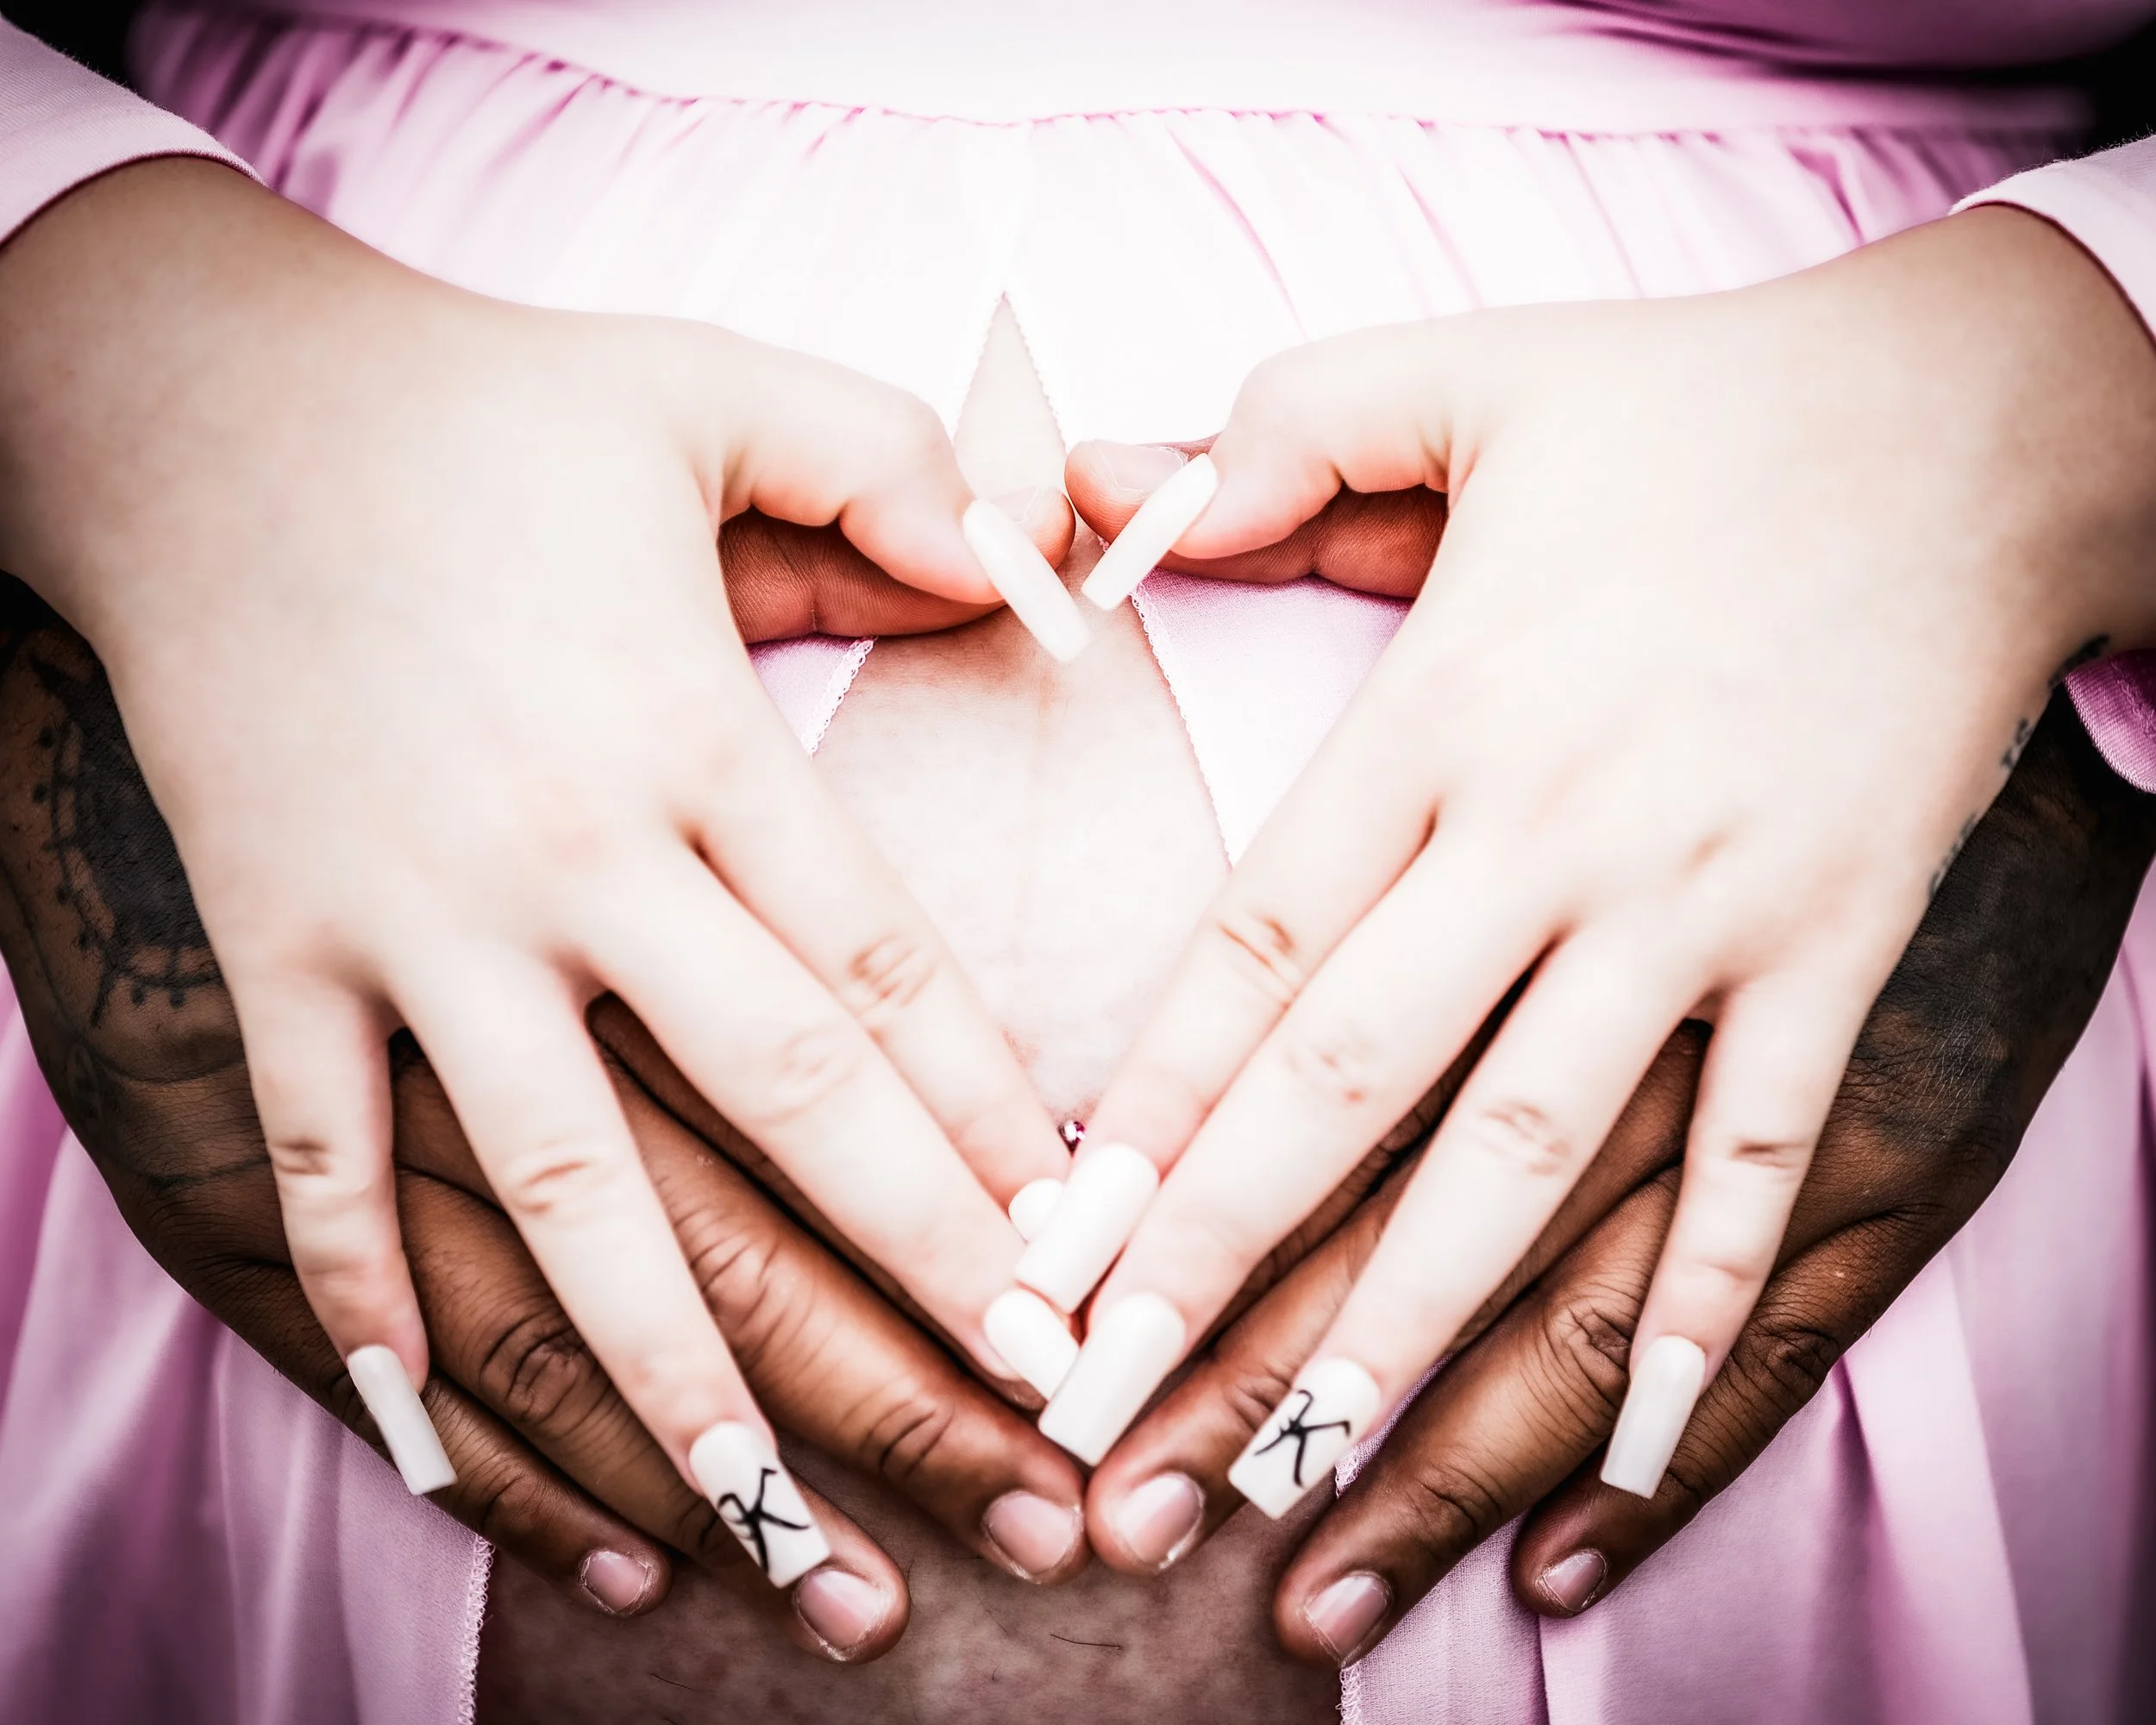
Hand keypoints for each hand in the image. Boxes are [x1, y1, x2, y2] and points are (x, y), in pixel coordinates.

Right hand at [0, 159, 1074, 1539]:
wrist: (190, 406)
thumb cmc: (481, 405)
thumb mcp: (714, 390)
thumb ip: (906, 468)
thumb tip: (1058, 564)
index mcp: (692, 732)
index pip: (887, 971)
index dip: (998, 1128)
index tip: (1085, 1260)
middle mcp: (565, 854)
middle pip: (778, 1109)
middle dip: (914, 1287)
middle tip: (1034, 1436)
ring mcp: (409, 923)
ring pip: (570, 1194)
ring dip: (685, 1382)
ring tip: (787, 1540)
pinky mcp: (277, 954)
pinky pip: (331, 1167)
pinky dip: (375, 1315)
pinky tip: (449, 1458)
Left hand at [1022, 205, 2155, 1501]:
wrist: (1978, 421)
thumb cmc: (1696, 404)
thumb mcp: (1459, 373)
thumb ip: (1263, 441)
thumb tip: (1080, 497)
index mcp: (1442, 706)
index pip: (1253, 943)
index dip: (1144, 1104)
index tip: (1054, 1242)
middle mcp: (1554, 829)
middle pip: (1352, 1080)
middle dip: (1216, 1261)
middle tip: (1105, 1412)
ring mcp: (1703, 903)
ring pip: (1527, 1152)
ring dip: (1404, 1325)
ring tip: (1295, 1470)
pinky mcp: (1837, 946)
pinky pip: (1752, 1149)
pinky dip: (1694, 1297)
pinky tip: (1619, 1439)